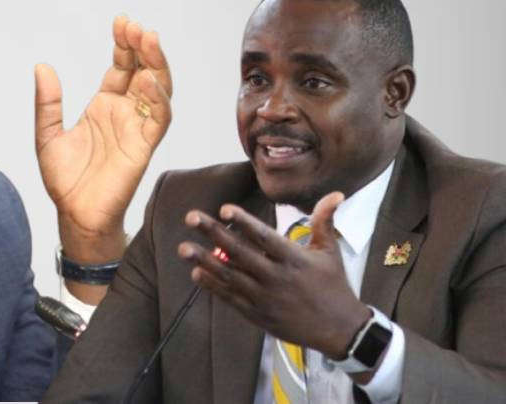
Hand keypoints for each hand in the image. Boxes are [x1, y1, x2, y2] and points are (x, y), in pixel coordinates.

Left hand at [35, 15, 171, 264]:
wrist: (74, 214)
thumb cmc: (64, 180)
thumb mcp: (47, 134)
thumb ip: (48, 103)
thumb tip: (42, 66)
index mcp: (104, 106)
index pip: (121, 68)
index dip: (123, 46)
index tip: (121, 23)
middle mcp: (125, 113)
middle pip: (143, 72)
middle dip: (142, 48)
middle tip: (135, 27)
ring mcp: (137, 129)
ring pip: (158, 90)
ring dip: (156, 65)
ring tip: (148, 41)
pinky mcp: (144, 147)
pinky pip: (158, 119)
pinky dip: (158, 100)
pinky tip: (147, 82)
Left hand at [178, 192, 370, 359]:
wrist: (339, 329)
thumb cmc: (334, 286)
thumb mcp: (330, 251)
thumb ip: (324, 220)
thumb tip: (336, 193)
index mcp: (294, 259)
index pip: (264, 237)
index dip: (243, 222)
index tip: (224, 209)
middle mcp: (276, 277)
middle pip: (239, 252)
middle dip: (213, 233)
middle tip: (191, 217)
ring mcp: (264, 297)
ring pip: (230, 276)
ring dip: (204, 261)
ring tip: (183, 248)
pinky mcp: (257, 314)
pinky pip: (230, 297)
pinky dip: (213, 285)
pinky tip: (196, 273)